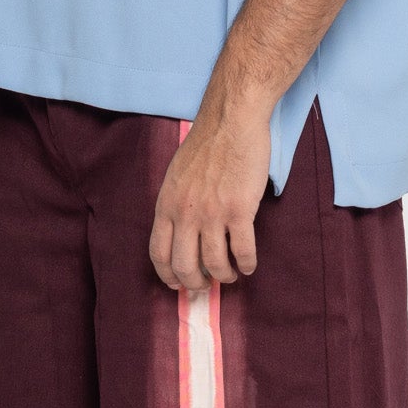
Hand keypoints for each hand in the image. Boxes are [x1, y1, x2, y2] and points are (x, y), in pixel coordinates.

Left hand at [149, 101, 270, 290]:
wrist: (231, 122)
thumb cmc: (206, 144)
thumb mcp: (176, 175)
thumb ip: (175, 204)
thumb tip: (181, 231)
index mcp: (166, 205)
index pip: (159, 253)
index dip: (168, 275)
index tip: (177, 284)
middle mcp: (186, 214)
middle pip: (185, 266)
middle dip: (196, 283)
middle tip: (206, 286)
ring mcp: (213, 213)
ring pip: (215, 263)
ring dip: (224, 276)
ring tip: (230, 275)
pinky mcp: (240, 210)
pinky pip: (243, 250)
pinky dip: (246, 264)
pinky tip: (248, 265)